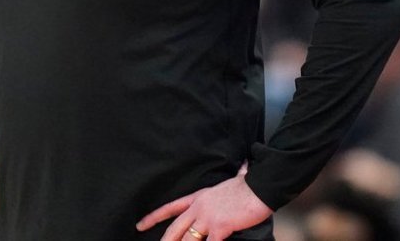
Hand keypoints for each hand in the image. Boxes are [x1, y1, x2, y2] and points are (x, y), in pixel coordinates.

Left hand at [136, 164, 271, 240]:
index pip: (171, 207)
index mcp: (199, 197)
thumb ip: (236, 176)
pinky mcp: (220, 227)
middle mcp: (199, 207)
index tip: (140, 225)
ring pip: (188, 240)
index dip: (154, 217)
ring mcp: (208, 218)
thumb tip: (243, 166)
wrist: (260, 186)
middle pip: (175, 228)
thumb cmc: (249, 185)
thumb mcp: (235, 180)